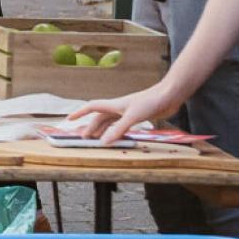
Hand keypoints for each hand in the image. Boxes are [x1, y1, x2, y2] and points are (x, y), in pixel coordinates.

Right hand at [66, 79, 184, 143]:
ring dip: (103, 130)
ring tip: (98, 140)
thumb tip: (103, 142)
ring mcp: (128, 112)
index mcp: (114, 105)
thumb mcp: (133, 117)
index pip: (92, 107)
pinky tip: (117, 137)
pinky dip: (117, 132)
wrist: (169, 96)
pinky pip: (122, 125)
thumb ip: (118, 130)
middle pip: (100, 118)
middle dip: (91, 127)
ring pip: (110, 122)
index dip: (80, 113)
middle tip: (85, 138)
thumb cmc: (150, 101)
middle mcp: (119, 108)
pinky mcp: (138, 116)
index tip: (69, 119)